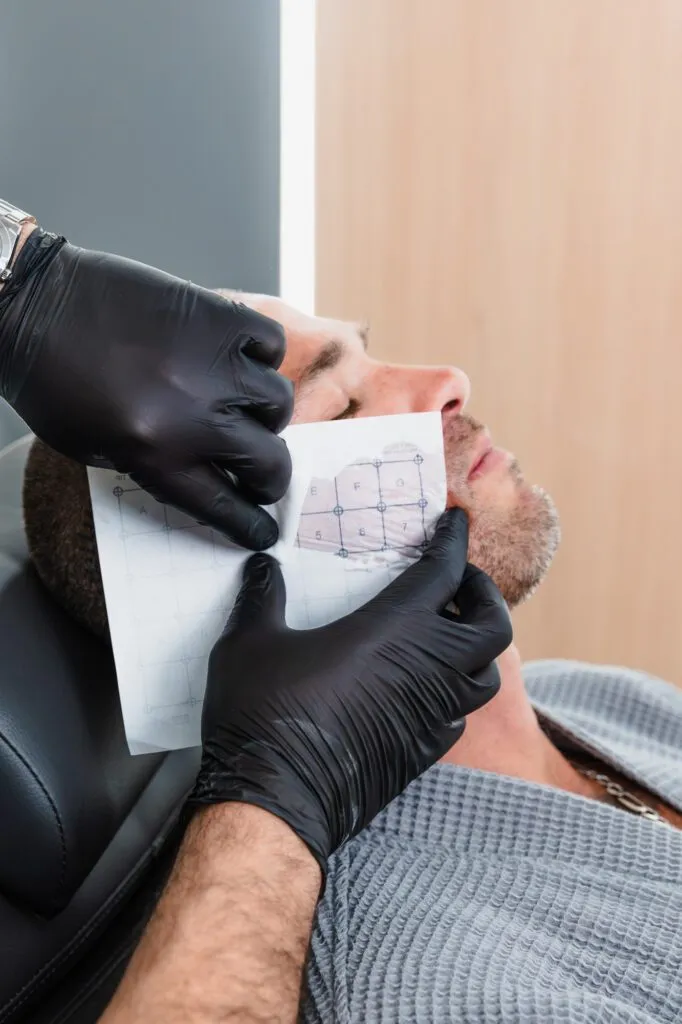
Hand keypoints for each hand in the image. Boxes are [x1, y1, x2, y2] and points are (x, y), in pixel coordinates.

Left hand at [0, 232, 292, 548]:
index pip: (226, 505)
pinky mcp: (218, 316)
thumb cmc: (53, 380)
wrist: (32, 304)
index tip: (265, 528)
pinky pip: (271, 344)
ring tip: (244, 407)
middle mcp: (194, 415)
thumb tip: (209, 473)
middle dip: (269, 477)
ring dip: (267, 415)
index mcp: (156, 456)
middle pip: (269, 463)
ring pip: (279, 404)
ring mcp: (213, 364)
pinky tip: (242, 358)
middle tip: (261, 470)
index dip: (252, 523)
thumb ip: (155, 465)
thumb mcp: (93, 448)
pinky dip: (264, 355)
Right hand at [191, 508, 511, 871]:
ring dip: (475, 647)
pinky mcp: (425, 750)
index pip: (444, 570)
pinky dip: (454, 690)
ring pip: (486, 674)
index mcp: (394, 628)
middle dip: (483, 593)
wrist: (276, 800)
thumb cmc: (265, 713)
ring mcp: (433, 713)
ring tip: (447, 633)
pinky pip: (460, 712)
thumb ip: (262, 597)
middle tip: (458, 581)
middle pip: (492, 623)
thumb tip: (262, 567)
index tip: (456, 522)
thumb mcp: (251, 642)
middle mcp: (428, 667)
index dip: (453, 540)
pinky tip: (424, 686)